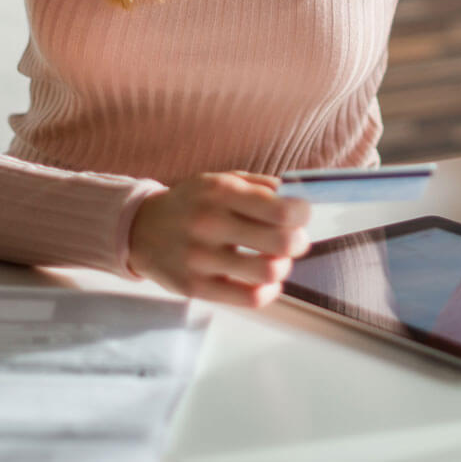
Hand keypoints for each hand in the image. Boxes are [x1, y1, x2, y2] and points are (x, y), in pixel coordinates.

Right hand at [128, 171, 310, 306]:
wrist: (139, 229)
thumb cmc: (193, 203)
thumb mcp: (222, 180)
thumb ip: (262, 187)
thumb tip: (300, 199)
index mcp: (222, 192)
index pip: (282, 209)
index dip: (303, 214)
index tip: (300, 216)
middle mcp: (210, 223)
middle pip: (282, 242)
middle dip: (298, 242)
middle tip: (292, 241)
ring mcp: (201, 258)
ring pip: (268, 272)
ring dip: (283, 267)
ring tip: (275, 261)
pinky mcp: (196, 287)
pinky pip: (249, 298)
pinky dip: (268, 292)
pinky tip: (264, 282)